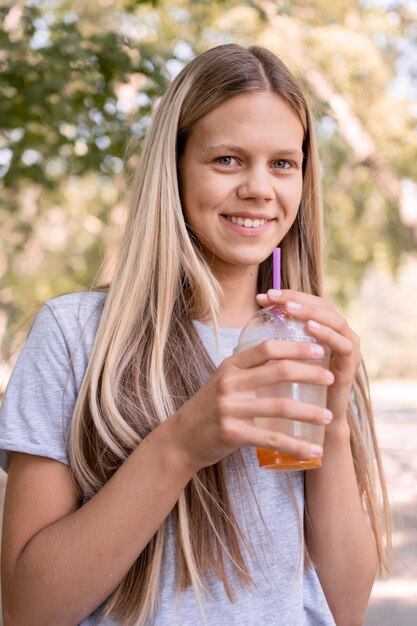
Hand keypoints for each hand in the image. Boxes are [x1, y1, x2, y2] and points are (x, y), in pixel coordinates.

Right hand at [167, 337, 333, 471]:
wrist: (181, 439)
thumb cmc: (209, 408)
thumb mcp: (224, 381)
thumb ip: (248, 371)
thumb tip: (285, 360)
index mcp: (230, 366)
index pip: (267, 348)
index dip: (296, 347)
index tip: (319, 350)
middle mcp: (229, 383)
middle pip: (278, 372)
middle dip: (310, 374)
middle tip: (331, 379)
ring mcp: (230, 408)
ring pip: (280, 406)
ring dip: (309, 411)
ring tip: (328, 416)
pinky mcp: (232, 433)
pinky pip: (271, 438)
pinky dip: (296, 445)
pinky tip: (314, 449)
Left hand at [256, 289, 360, 426]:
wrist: (315, 423)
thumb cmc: (296, 390)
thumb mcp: (284, 361)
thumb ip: (276, 343)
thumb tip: (246, 325)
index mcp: (324, 330)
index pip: (308, 303)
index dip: (287, 296)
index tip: (263, 296)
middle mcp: (339, 335)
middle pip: (322, 306)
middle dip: (297, 298)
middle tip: (274, 296)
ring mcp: (348, 348)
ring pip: (335, 320)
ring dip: (311, 312)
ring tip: (289, 308)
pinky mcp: (352, 365)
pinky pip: (343, 344)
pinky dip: (327, 334)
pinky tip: (310, 328)